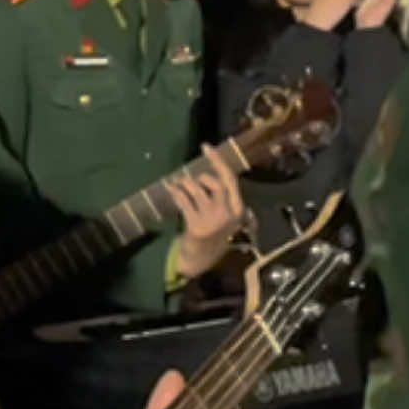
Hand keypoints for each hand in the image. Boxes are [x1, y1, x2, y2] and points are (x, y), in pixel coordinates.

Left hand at [170, 143, 245, 279]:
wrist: (201, 262)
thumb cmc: (212, 237)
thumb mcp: (224, 218)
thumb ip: (222, 197)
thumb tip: (213, 169)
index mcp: (238, 209)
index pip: (230, 179)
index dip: (218, 161)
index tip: (206, 146)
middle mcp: (228, 213)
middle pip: (216, 183)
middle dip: (201, 177)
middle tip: (190, 180)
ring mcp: (213, 220)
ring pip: (197, 190)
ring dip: (184, 184)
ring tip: (177, 184)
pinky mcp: (197, 226)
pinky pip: (184, 202)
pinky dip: (176, 193)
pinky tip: (170, 190)